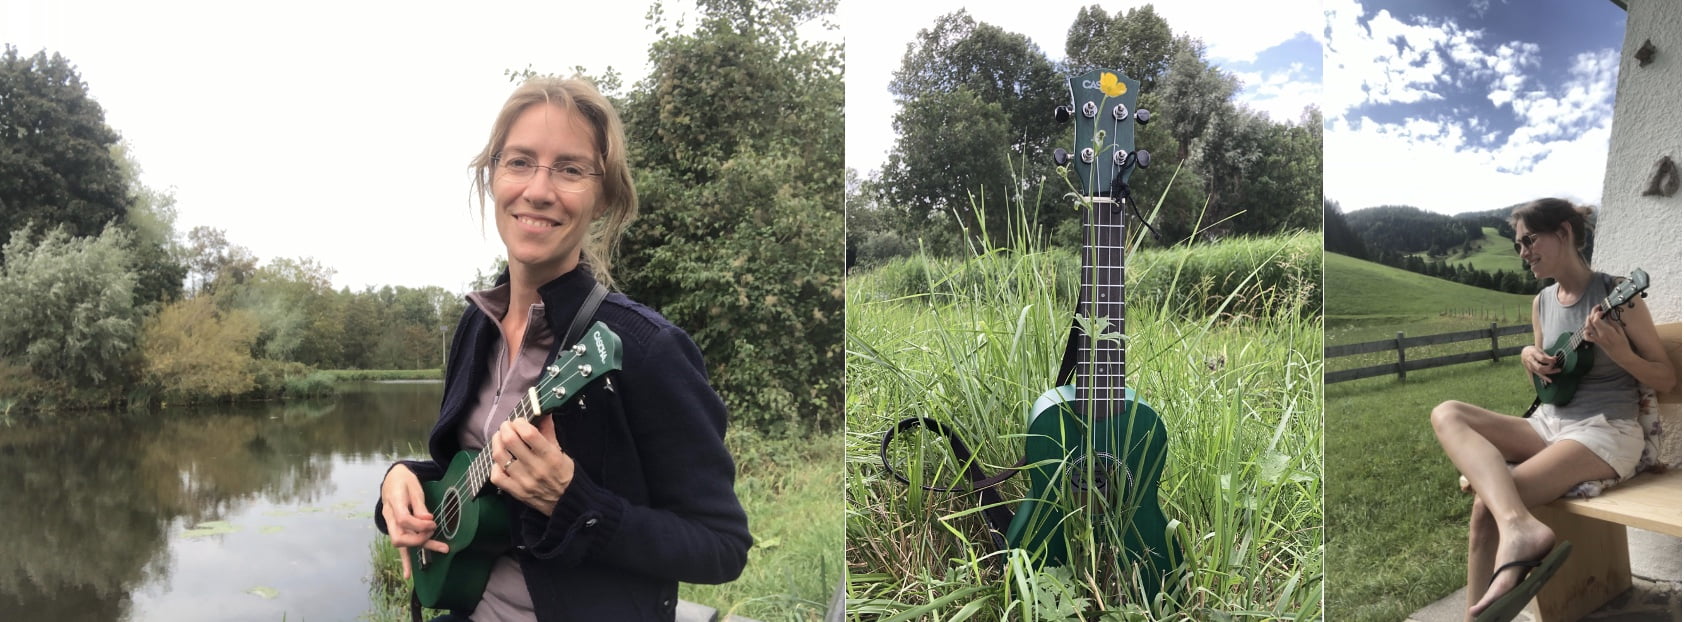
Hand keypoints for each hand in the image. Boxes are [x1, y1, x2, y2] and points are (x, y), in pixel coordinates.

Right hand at [380, 464, 448, 578]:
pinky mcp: (396, 529)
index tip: (433, 522)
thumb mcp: (414, 488)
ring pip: (402, 543)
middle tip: (433, 531)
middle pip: (399, 537)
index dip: (419, 524)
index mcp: (393, 503)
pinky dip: (405, 561)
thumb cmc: (404, 481)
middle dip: (418, 539)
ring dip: (422, 547)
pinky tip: (408, 575)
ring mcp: (391, 524)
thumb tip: (428, 520)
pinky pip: (400, 547)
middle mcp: (389, 517)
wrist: (392, 479)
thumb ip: (420, 505)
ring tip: (444, 549)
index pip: (403, 520)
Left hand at [489, 417, 573, 515]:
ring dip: (497, 442)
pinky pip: (496, 476)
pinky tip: (500, 461)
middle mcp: (535, 468)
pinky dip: (495, 465)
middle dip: (505, 428)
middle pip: (510, 441)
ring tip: (500, 438)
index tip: (519, 421)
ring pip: (500, 456)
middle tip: (507, 426)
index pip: (528, 434)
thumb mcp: (560, 452)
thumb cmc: (564, 474)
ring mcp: (523, 481)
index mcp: (550, 456)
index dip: (520, 422)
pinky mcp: (515, 492)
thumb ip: (548, 432)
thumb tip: (543, 413)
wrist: (566, 502)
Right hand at [1522, 345, 1561, 381]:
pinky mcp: (1532, 371)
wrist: (1524, 353)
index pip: (1542, 359)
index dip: (1550, 360)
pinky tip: (1550, 380)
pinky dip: (1545, 378)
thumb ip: (1546, 355)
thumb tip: (1555, 359)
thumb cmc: (1533, 351)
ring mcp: (1530, 367)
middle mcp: (1530, 361)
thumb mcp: (1539, 350)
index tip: (1555, 359)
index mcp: (1532, 354)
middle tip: (1555, 364)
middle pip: (1540, 367)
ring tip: (1558, 370)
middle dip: (1549, 367)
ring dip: (1550, 372)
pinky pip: (1539, 375)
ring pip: (1540, 372)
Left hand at [1581, 305, 1632, 358]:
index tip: (1602, 310)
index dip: (1597, 313)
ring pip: (1587, 328)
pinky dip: (1585, 331)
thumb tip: (1608, 314)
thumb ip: (1613, 322)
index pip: (1595, 320)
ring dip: (1588, 320)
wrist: (1621, 355)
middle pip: (1590, 322)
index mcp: (1607, 331)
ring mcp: (1596, 338)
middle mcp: (1599, 334)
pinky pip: (1587, 337)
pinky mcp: (1596, 342)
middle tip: (1597, 308)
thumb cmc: (1623, 343)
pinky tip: (1589, 327)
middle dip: (1592, 313)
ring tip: (1593, 315)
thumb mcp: (1620, 331)